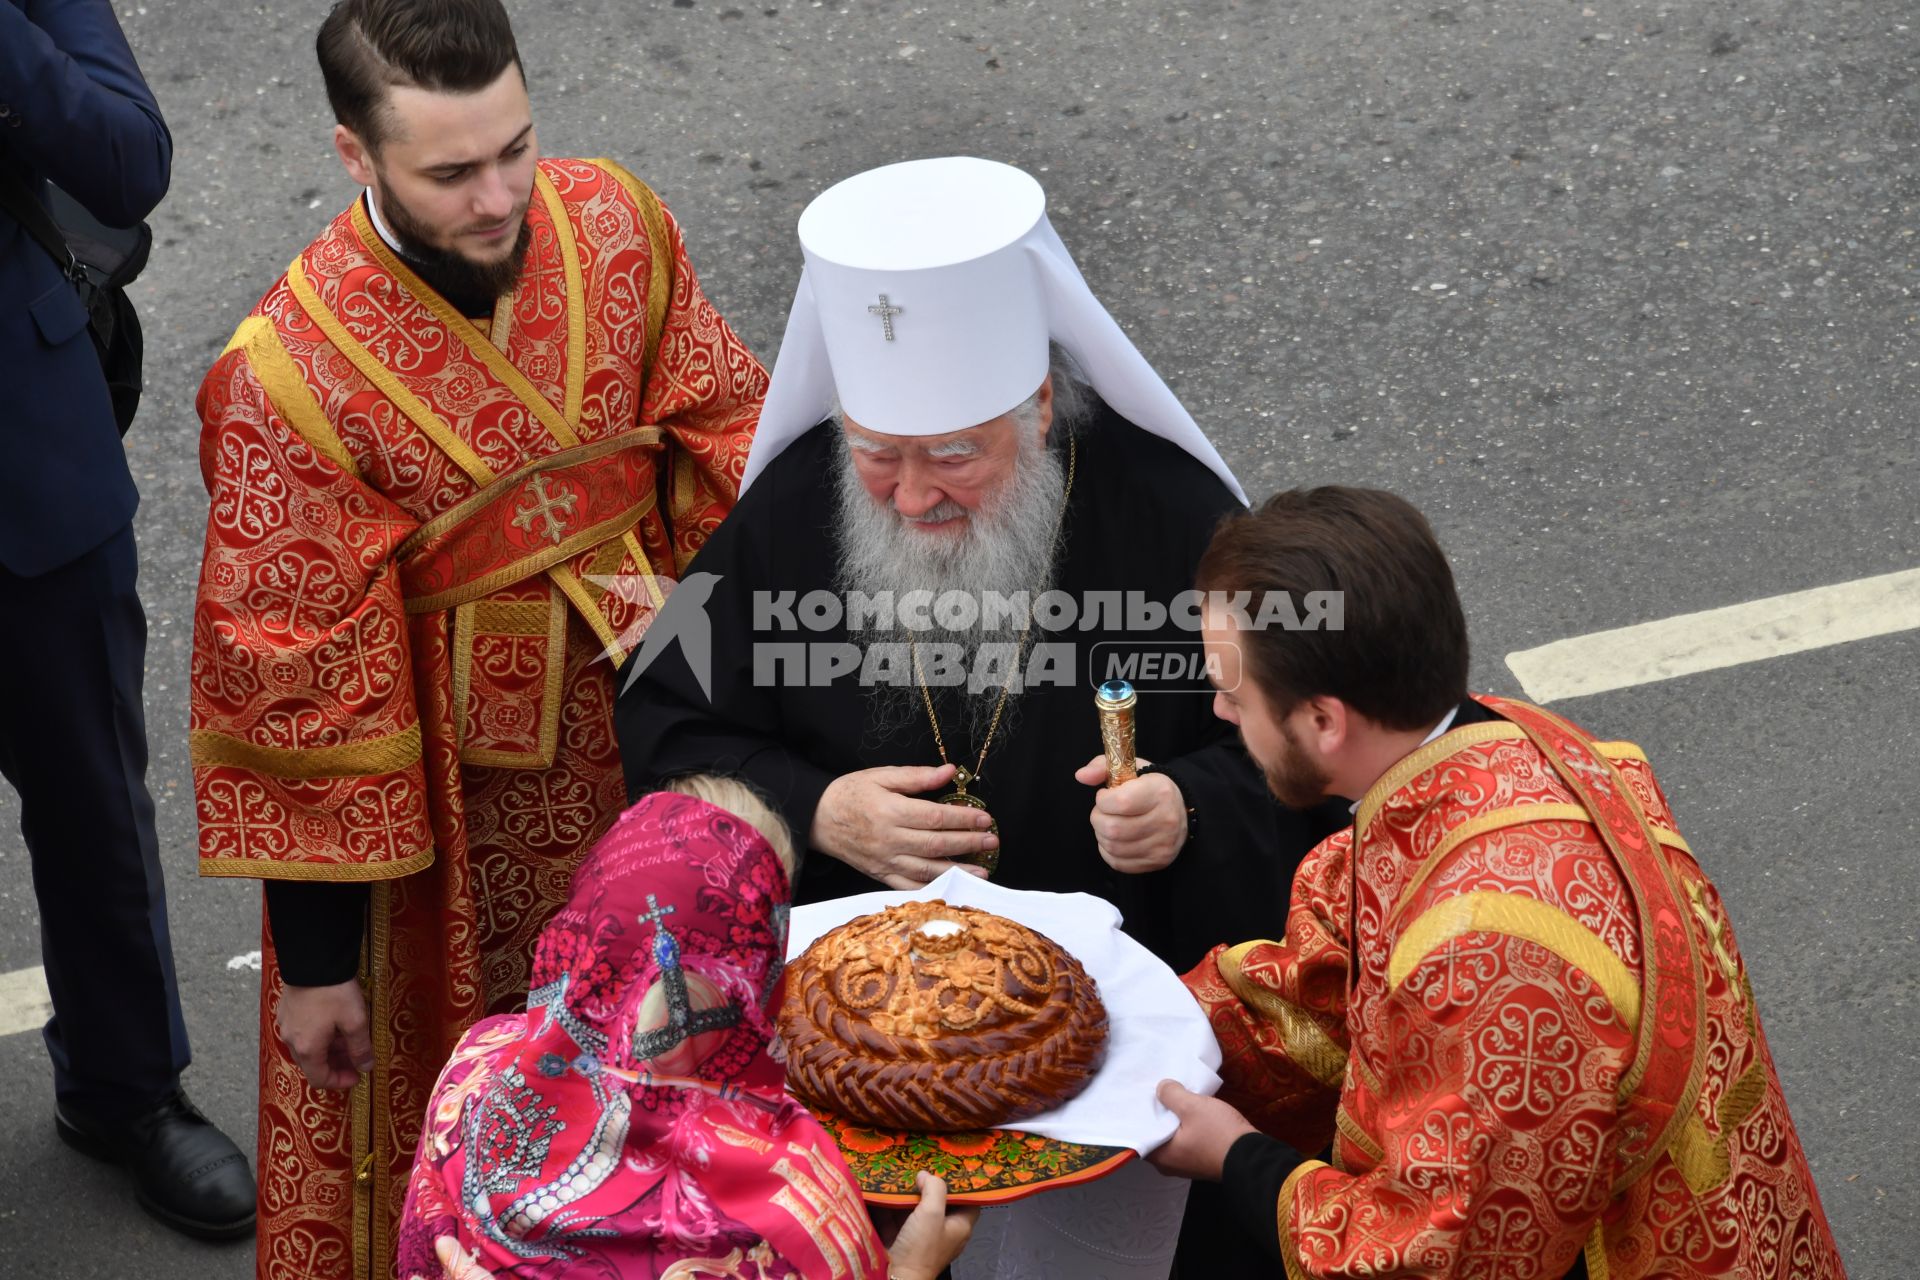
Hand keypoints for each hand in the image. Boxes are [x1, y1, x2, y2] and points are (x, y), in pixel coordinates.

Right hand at [276, 978, 373, 1089]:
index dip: (340, 1082)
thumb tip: (366, 1067)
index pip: (319, 1079)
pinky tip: (334, 1022)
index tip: (357, 1076)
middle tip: (357, 1056)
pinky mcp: (286, 1010)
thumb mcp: (355, 1021)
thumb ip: (361, 1048)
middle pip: (312, 1064)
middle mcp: (291, 1040)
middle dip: (336, 1064)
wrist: (314, 961)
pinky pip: (302, 1032)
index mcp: (307, 1049)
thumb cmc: (335, 993)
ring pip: (307, 1047)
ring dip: (328, 1049)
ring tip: (349, 1037)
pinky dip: (318, 1035)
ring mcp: (286, 1025)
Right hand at [810, 764, 996, 889]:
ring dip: (958, 870)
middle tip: (992, 840)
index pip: (934, 817)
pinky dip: (932, 890)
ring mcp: (885, 861)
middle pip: (936, 844)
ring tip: (983, 870)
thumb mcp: (881, 776)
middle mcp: (889, 839)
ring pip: (927, 870)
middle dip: (968, 843)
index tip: (984, 818)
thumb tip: (949, 771)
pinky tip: (952, 888)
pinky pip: (909, 888)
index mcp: (890, 811)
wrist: (818, 819)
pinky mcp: (881, 875)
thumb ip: (917, 776)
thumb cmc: (851, 794)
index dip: (962, 819)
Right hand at [886, 1172, 978, 1279]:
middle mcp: (944, 1232)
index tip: (949, 1168)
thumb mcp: (932, 1213)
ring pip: (918, 1211)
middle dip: (929, 1187)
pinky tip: (885, 1191)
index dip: (962, 1185)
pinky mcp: (904, 1242)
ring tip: (901, 1174)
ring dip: (908, 1196)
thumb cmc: (921, 1247)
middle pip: (941, 1204)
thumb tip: (926, 1175)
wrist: (896, 1277)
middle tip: (920, 1168)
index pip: (969, 1201)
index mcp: (960, 1227)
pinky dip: (892, 1208)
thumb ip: (934, 1188)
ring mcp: (923, 1238)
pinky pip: (899, 1220)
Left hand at [1075, 755, 1187, 872]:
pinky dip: (1108, 851)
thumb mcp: (1130, 768)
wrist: (1180, 809)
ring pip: (1113, 847)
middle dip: (1098, 818)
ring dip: (1101, 835)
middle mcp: (1165, 820)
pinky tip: (1115, 838)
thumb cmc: (1149, 788)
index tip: (1105, 796)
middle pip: (1113, 828)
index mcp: (1160, 792)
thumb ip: (1102, 767)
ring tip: (1109, 823)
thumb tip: (1081, 775)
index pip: (1120, 802)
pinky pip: (1118, 862)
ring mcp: (1162, 844)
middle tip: (1103, 811)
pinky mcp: (1157, 861)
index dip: (1103, 800)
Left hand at [1148, 1080, 1256, 1181]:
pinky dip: (1186, 1128)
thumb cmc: (1218, 1134)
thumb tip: (1161, 1088)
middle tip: (1155, 1094)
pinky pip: (1187, 1142)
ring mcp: (1187, 1165)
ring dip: (1173, 1121)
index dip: (1140, 1116)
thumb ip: (1172, 1095)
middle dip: (1157, 1116)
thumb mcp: (1193, 1107)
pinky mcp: (1202, 1160)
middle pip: (1156, 1136)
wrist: (1253, 1157)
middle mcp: (1170, 1165)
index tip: (1140, 1099)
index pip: (1140, 1136)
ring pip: (1173, 1138)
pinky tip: (1190, 1112)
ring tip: (1171, 1098)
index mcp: (1162, 1157)